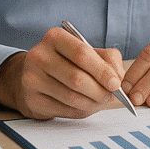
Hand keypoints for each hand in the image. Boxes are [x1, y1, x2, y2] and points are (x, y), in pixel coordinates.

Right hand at [0, 26, 125, 119]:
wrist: (34, 76)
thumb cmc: (67, 62)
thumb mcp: (88, 51)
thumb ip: (107, 59)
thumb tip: (118, 79)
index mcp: (54, 37)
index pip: (82, 54)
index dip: (102, 71)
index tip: (116, 83)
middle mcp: (39, 56)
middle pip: (77, 78)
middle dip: (100, 91)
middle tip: (111, 96)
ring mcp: (31, 78)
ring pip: (71, 97)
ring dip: (92, 103)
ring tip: (101, 101)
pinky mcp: (31, 100)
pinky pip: (63, 110)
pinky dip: (80, 111)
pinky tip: (85, 106)